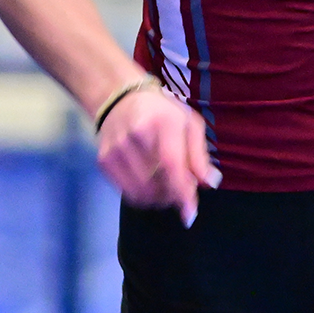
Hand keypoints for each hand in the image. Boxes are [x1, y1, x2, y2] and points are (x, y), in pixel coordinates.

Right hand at [95, 86, 220, 226]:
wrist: (120, 98)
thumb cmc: (162, 112)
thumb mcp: (189, 124)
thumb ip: (199, 155)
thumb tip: (210, 184)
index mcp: (161, 122)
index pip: (171, 164)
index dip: (182, 192)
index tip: (190, 214)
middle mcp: (134, 135)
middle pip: (156, 184)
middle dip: (173, 195)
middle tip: (180, 188)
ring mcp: (115, 149)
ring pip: (141, 193)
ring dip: (158, 198)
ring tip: (166, 186)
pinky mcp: (103, 160)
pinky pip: (126, 193)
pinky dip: (142, 196)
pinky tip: (149, 184)